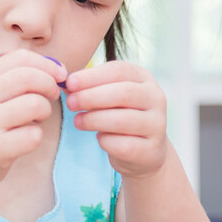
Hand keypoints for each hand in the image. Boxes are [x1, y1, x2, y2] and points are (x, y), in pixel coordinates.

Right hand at [0, 50, 65, 187]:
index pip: (20, 58)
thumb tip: (59, 70)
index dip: (47, 64)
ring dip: (45, 111)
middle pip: (29, 77)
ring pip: (35, 105)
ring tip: (36, 119)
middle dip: (50, 85)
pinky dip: (36, 136)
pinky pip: (34, 135)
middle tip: (52, 97)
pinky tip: (24, 139)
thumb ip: (17, 78)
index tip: (60, 76)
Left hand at [66, 61, 167, 178]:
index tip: (70, 83)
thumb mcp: (108, 97)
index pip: (119, 70)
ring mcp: (157, 124)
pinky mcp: (151, 149)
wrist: (143, 151)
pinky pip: (122, 145)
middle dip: (91, 97)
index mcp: (144, 79)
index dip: (92, 76)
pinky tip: (99, 138)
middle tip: (71, 103)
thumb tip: (65, 83)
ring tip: (78, 121)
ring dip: (93, 120)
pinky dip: (105, 141)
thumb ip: (90, 87)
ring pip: (121, 120)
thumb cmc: (119, 116)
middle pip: (122, 93)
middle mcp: (156, 98)